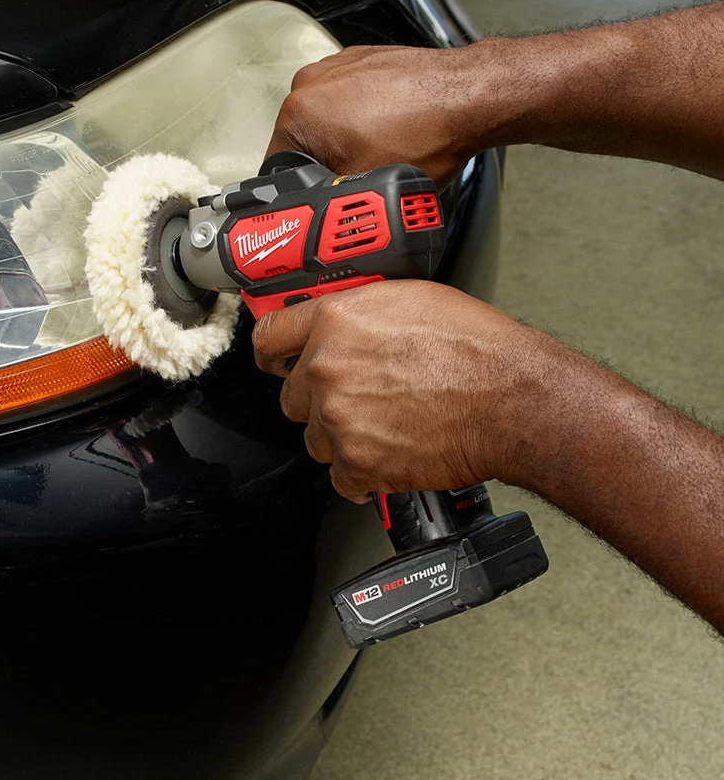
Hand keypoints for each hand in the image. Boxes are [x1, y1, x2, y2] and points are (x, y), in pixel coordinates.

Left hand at [251, 280, 537, 501]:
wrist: (510, 399)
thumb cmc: (475, 348)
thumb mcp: (409, 300)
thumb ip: (358, 314)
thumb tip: (340, 325)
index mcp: (335, 322)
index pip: (270, 337)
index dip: (271, 352)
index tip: (273, 362)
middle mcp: (327, 369)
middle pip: (292, 397)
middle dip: (320, 401)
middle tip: (360, 399)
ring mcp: (338, 418)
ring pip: (315, 439)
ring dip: (342, 437)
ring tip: (387, 426)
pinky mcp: (357, 463)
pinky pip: (340, 478)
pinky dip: (362, 474)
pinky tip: (390, 455)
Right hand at [265, 43, 486, 183]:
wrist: (470, 97)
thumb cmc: (427, 133)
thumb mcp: (365, 189)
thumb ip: (325, 204)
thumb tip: (312, 221)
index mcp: (298, 112)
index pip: (278, 167)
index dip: (300, 191)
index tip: (319, 200)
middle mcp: (311, 81)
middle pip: (302, 142)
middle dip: (325, 164)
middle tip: (357, 180)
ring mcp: (338, 66)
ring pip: (327, 121)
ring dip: (344, 141)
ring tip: (379, 152)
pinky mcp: (364, 61)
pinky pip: (351, 100)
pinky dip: (364, 118)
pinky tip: (390, 131)